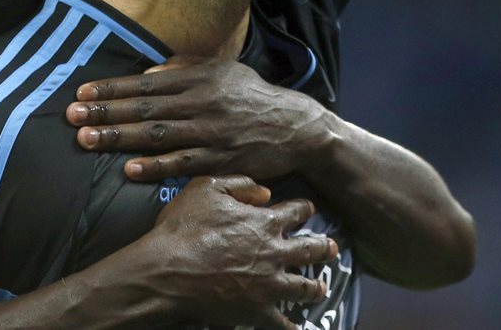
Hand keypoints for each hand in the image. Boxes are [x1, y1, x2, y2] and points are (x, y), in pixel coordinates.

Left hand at [67, 56, 330, 182]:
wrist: (296, 127)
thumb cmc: (251, 96)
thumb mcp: (222, 70)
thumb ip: (183, 68)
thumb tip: (146, 73)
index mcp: (197, 79)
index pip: (145, 83)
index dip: (111, 88)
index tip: (81, 92)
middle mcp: (201, 103)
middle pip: (144, 108)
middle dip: (105, 112)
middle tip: (71, 116)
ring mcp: (210, 133)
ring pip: (156, 135)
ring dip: (119, 138)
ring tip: (87, 140)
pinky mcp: (220, 160)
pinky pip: (182, 164)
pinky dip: (155, 167)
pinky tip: (129, 170)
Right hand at [140, 175, 336, 329]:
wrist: (168, 271)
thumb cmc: (184, 228)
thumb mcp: (205, 188)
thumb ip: (239, 185)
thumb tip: (265, 192)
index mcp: (264, 222)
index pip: (295, 211)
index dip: (304, 208)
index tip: (308, 208)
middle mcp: (275, 253)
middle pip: (310, 250)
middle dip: (323, 247)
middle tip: (331, 248)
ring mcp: (269, 285)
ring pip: (303, 287)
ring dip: (314, 286)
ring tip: (320, 287)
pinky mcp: (258, 311)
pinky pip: (283, 323)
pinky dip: (291, 325)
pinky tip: (296, 327)